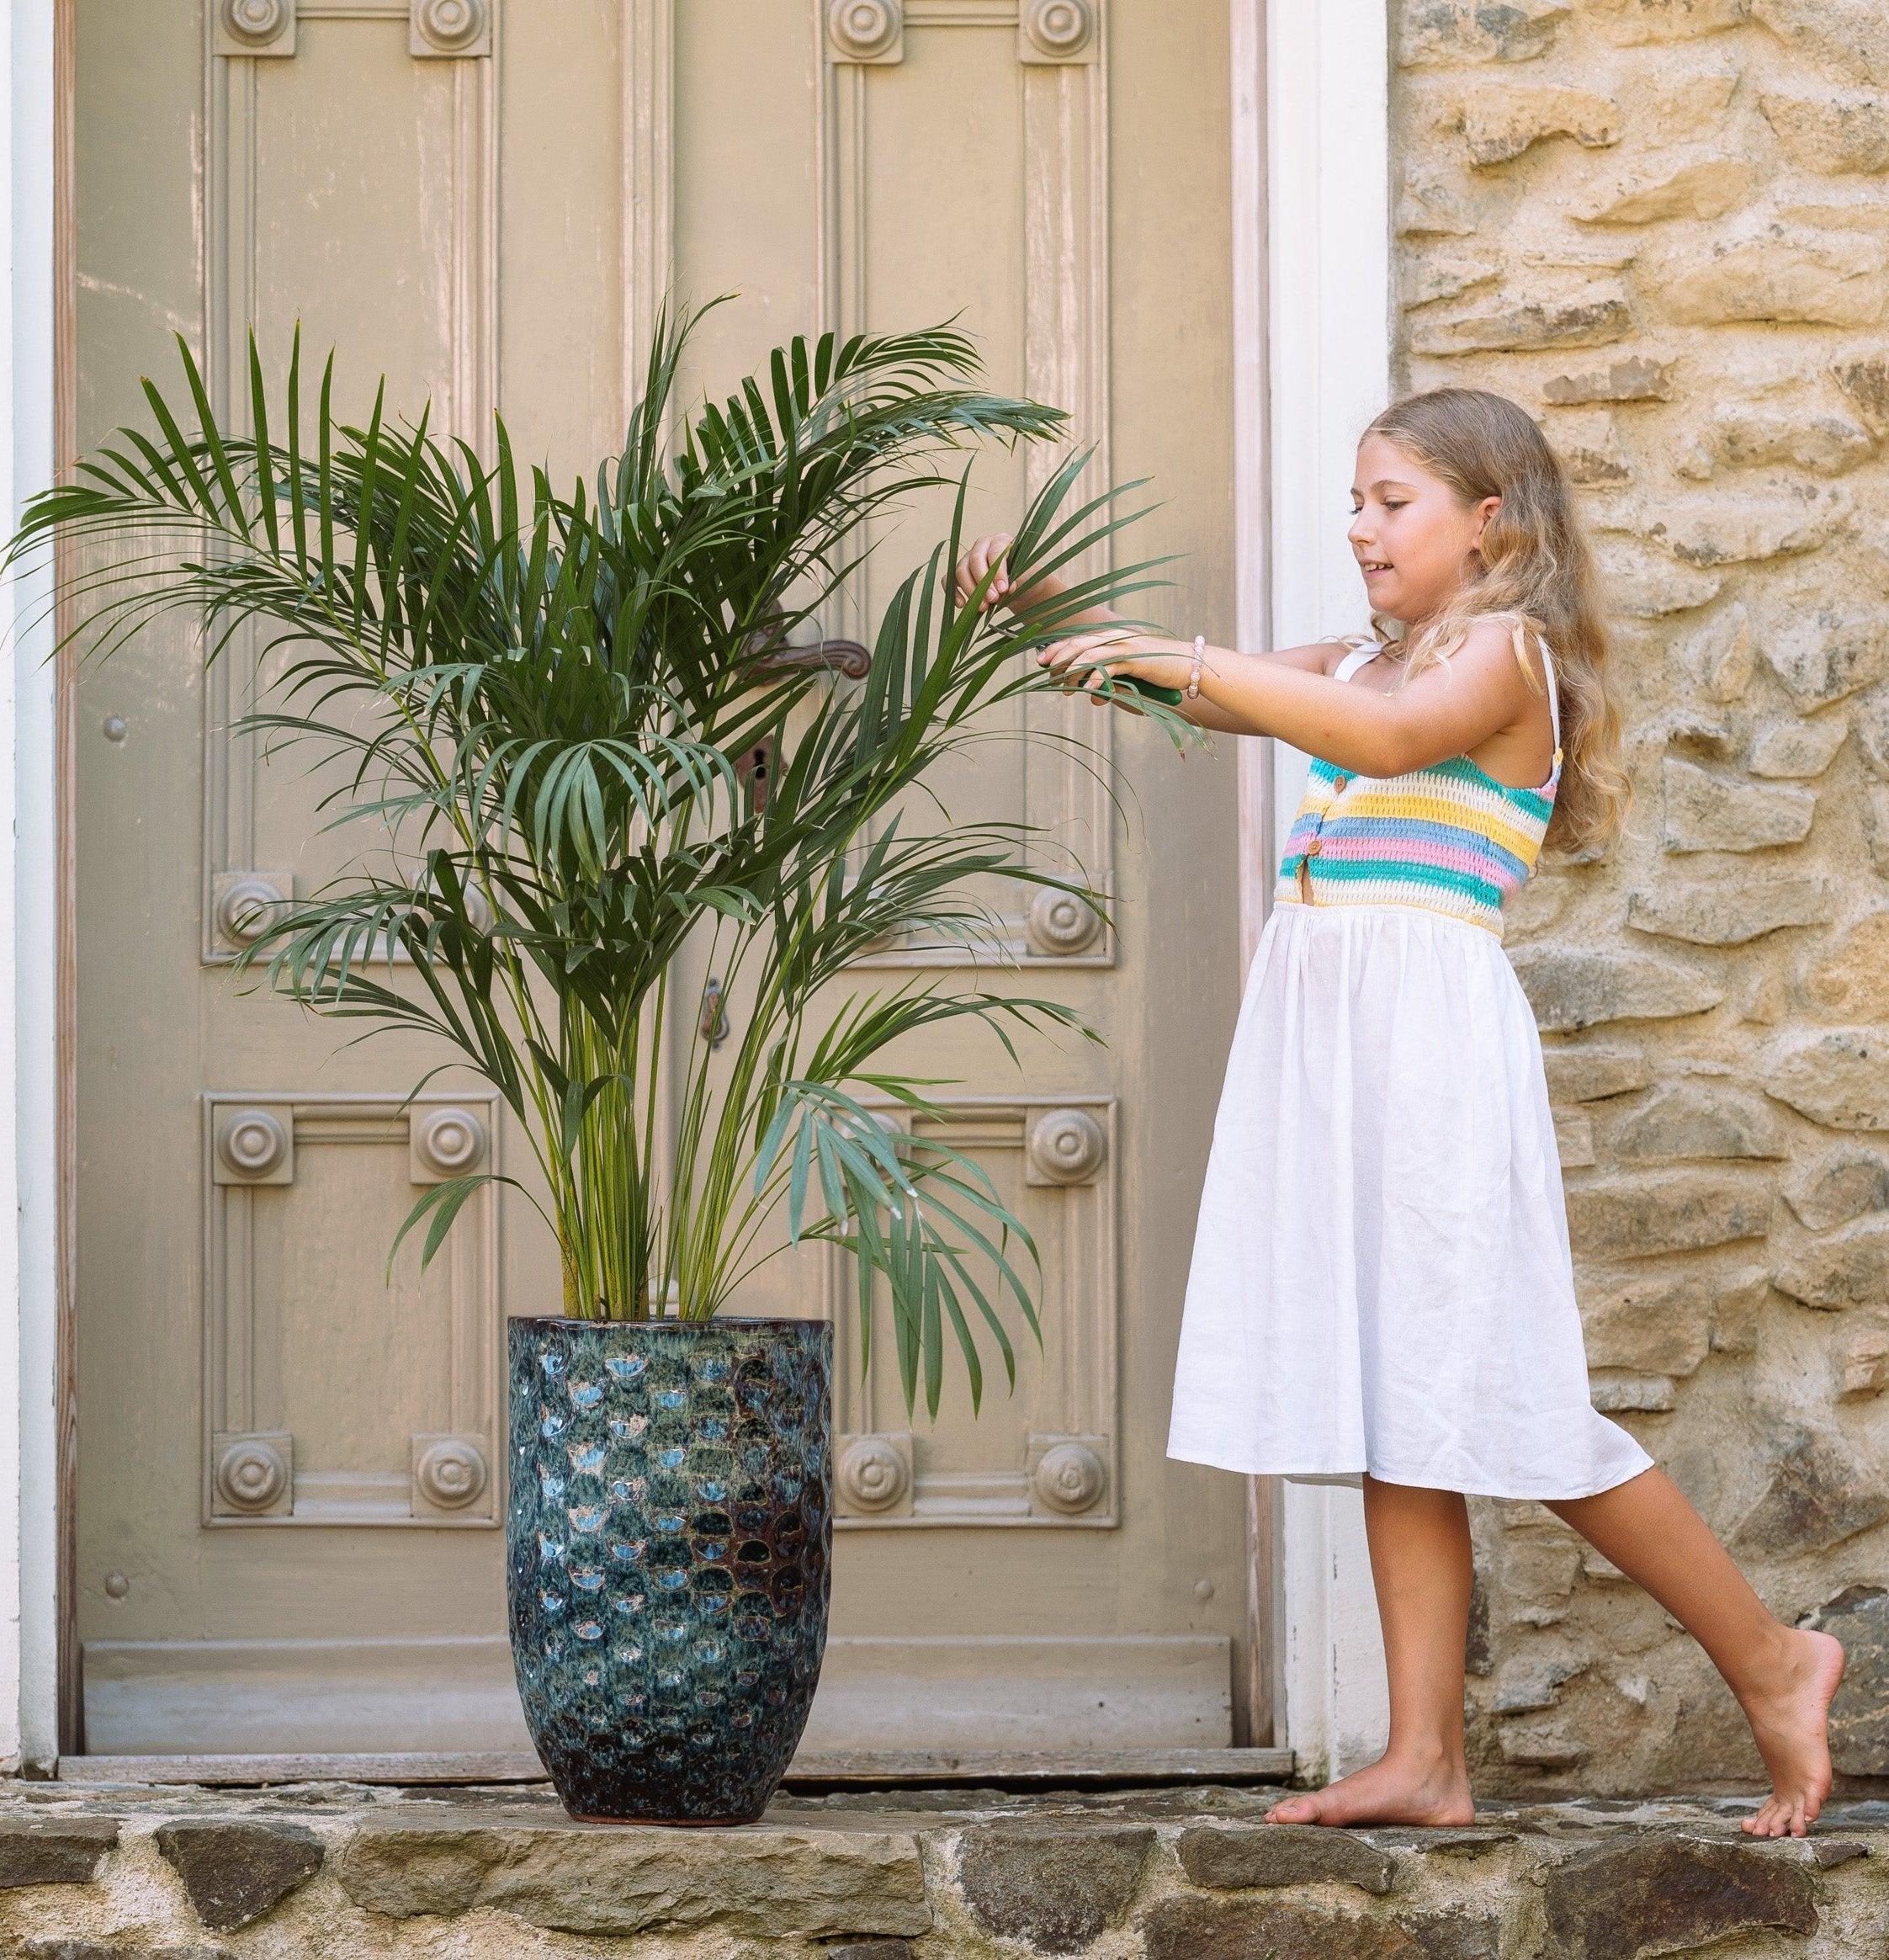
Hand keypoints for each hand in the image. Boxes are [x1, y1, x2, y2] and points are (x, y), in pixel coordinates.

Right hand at [951, 532, 1063, 614]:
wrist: (1020, 588)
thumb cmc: (1024, 578)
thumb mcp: (1026, 577)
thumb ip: (1016, 579)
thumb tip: (1003, 588)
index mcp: (1001, 541)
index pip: (995, 552)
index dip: (998, 571)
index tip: (1003, 589)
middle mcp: (982, 545)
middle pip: (975, 560)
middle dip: (983, 582)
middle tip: (993, 599)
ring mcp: (969, 558)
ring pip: (960, 570)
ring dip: (970, 590)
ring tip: (983, 607)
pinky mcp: (959, 573)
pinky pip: (948, 579)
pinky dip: (953, 592)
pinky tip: (962, 605)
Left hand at [1038, 628, 1189, 706]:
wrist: (1189, 666)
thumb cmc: (1158, 671)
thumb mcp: (1129, 672)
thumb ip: (1109, 676)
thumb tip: (1089, 692)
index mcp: (1111, 637)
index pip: (1077, 640)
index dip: (1056, 649)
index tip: (1040, 662)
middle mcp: (1114, 637)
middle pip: (1077, 645)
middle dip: (1058, 661)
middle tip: (1048, 678)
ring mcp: (1124, 647)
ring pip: (1087, 656)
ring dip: (1072, 674)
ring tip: (1066, 690)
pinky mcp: (1134, 659)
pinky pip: (1107, 668)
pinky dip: (1095, 681)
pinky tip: (1090, 693)